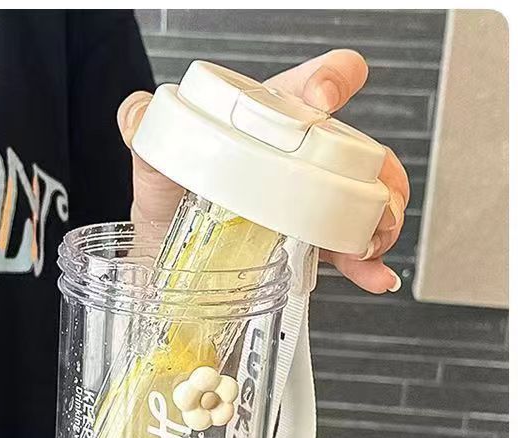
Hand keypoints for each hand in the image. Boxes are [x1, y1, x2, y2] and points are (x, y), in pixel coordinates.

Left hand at [117, 50, 409, 294]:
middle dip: (375, 169)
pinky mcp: (308, 242)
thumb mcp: (153, 167)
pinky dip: (367, 264)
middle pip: (356, 148)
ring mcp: (307, 202)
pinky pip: (348, 247)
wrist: (164, 263)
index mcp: (265, 124)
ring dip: (380, 219)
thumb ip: (143, 132)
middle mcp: (296, 159)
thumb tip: (138, 112)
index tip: (322, 101)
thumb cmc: (166, 204)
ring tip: (370, 244)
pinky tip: (374, 275)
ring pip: (365, 197)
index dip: (326, 82)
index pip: (304, 88)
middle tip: (368, 193)